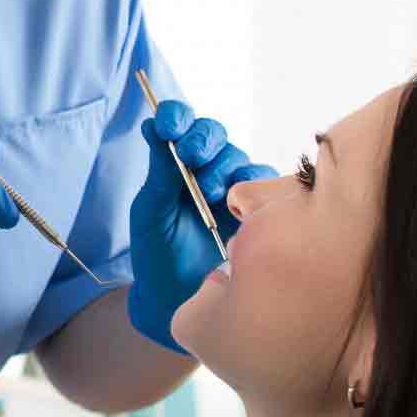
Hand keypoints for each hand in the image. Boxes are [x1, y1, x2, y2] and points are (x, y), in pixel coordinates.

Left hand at [127, 99, 275, 353]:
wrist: (178, 299)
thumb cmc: (157, 252)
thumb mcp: (150, 211)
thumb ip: (158, 171)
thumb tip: (152, 126)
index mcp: (174, 164)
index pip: (179, 125)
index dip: (176, 117)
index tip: (167, 126)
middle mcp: (206, 169)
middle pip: (213, 135)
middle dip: (201, 140)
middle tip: (190, 157)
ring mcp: (235, 188)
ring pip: (237, 157)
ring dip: (223, 168)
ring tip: (210, 193)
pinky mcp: (259, 208)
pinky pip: (266, 184)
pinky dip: (255, 184)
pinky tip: (240, 199)